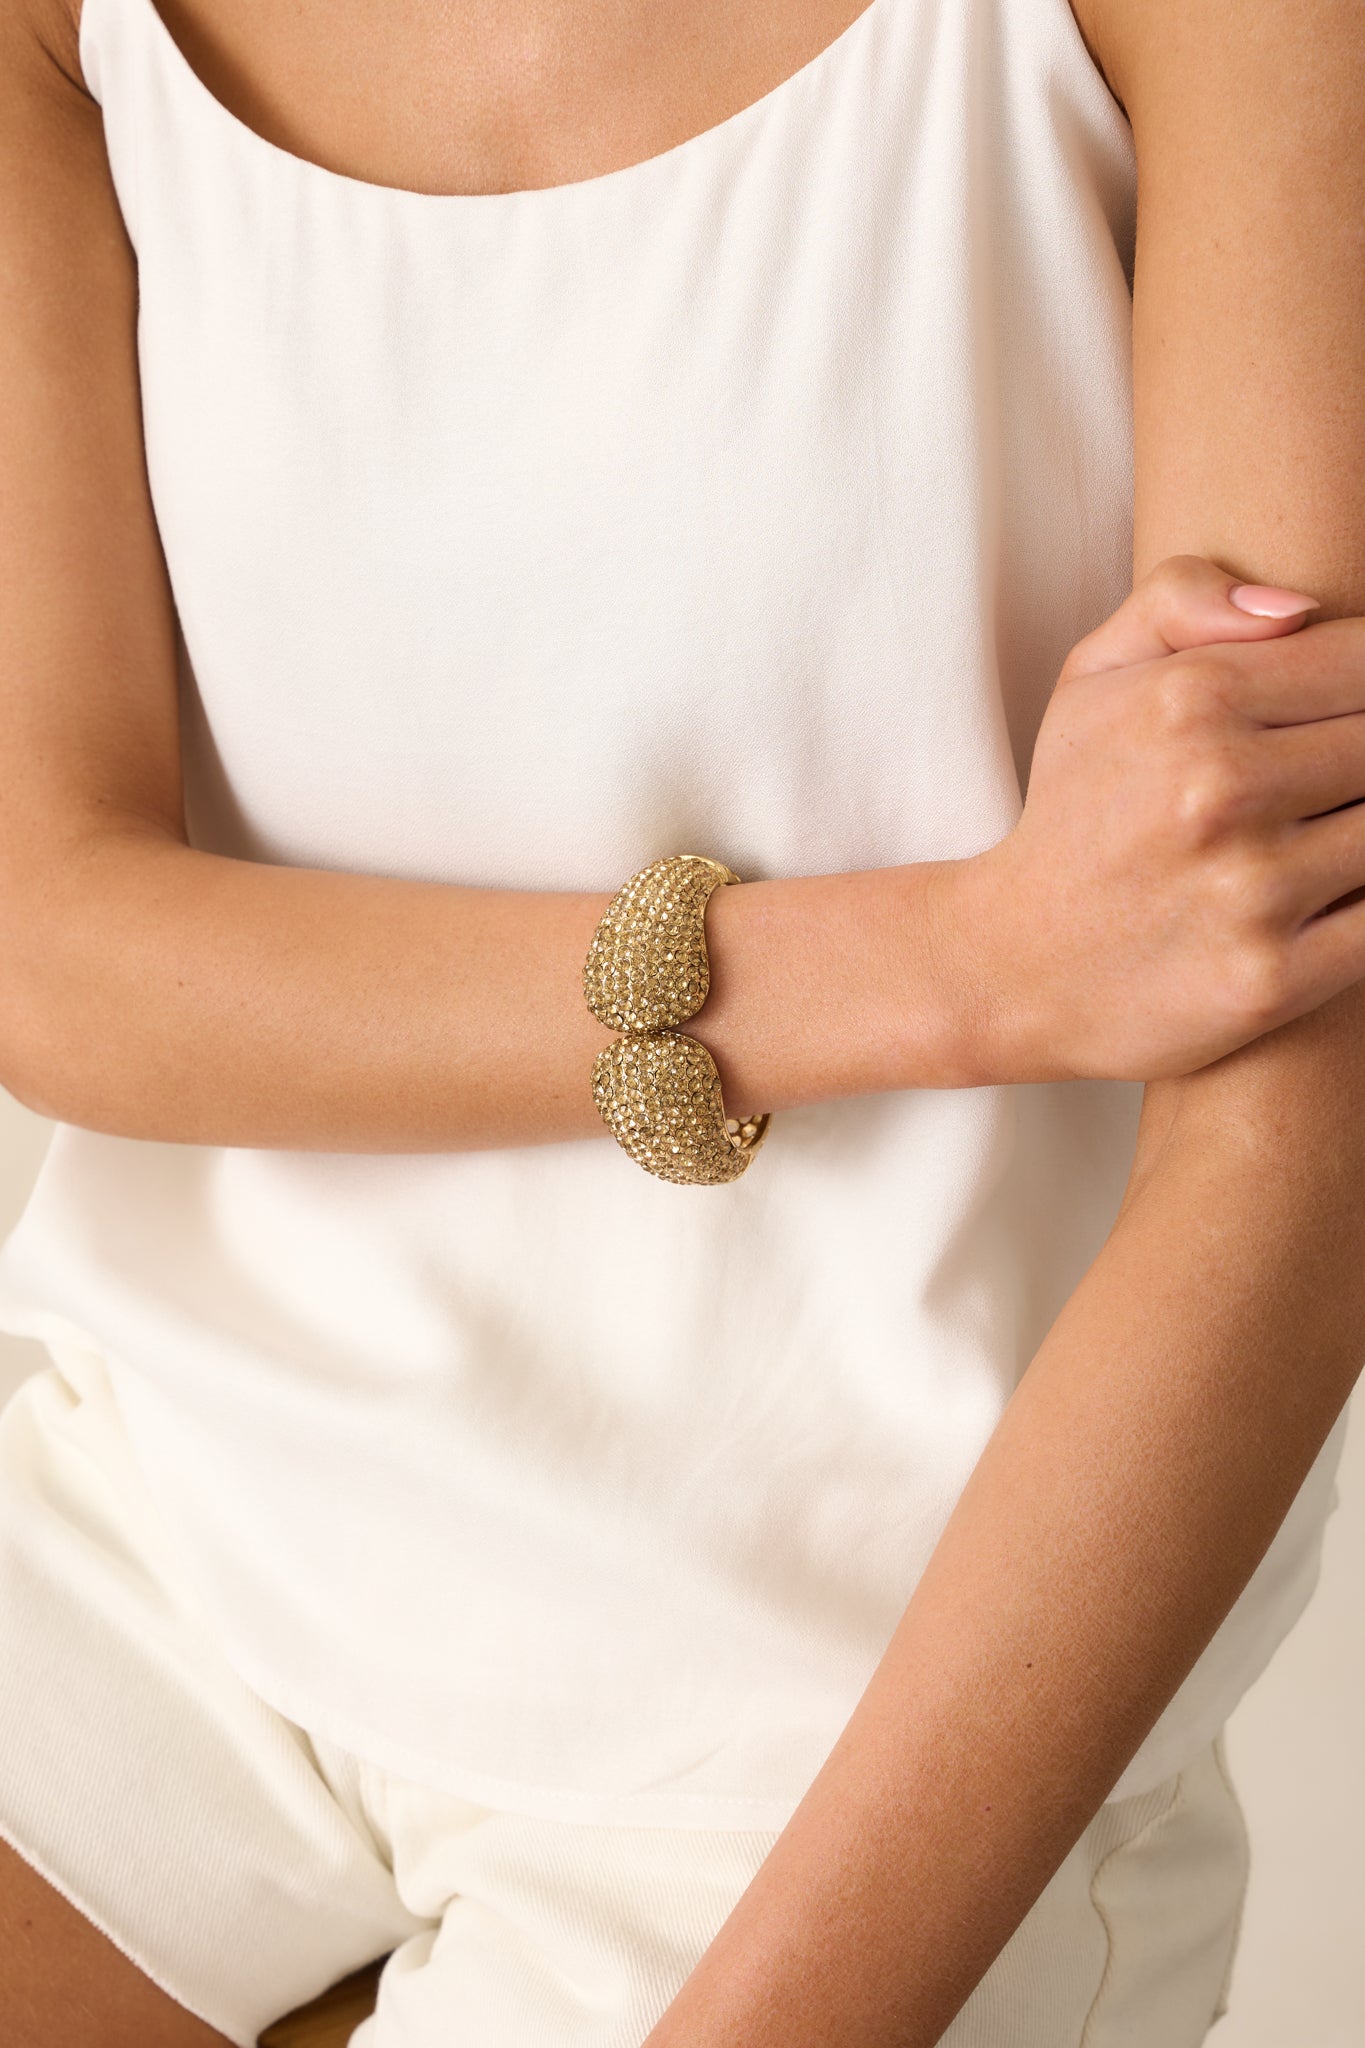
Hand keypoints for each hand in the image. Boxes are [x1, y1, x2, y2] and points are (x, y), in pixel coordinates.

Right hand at [957, 553, 1364, 1080]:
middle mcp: (1223, 790)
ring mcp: (1254, 890)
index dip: (1360, 688)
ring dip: (1358, 833)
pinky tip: (1316, 899)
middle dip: (1356, 763)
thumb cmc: (1073, 815)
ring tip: (1307, 840)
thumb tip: (1298, 608)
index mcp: (1191, 700)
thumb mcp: (1092, 679)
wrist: (1012, 969)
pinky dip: (1359, 905)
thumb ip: (1181, 598)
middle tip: (1312, 788)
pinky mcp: (1275, 980)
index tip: (1328, 722)